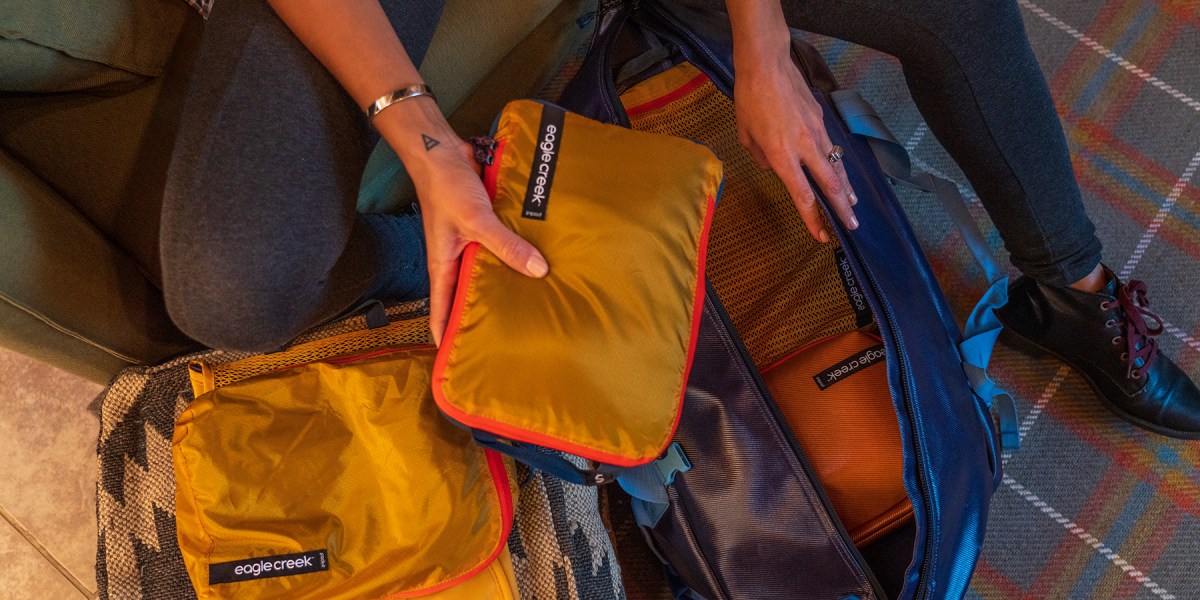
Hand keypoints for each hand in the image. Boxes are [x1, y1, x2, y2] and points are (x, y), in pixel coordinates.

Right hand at [376, 100, 547, 343]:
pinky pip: (500, 244)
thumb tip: (538, 270)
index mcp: (444, 266)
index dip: (446, 336)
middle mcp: (455, 258)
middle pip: (467, 294)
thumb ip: (506, 245)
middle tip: (508, 337)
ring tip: (530, 304)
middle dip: (482, 314)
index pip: (441, 310)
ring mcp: (469, 241)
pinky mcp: (484, 224)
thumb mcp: (477, 221)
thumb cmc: (446, 188)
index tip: (458, 362)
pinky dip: (514, 252)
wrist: (442, 150)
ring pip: (487, 269)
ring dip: (504, 281)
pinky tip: (536, 261)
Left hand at [734, 49, 857, 241]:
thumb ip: (761, 157)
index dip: (813, 218)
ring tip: (853, 204)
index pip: (803, 196)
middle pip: (830, 185)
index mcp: (782, 156)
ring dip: (846, 187)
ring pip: (836, 166)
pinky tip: (840, 171)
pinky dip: (838, 164)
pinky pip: (832, 148)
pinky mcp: (821, 120)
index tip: (822, 235)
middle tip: (852, 226)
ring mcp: (817, 133)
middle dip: (842, 208)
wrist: (767, 65)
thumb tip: (773, 166)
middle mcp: (805, 148)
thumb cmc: (750, 100)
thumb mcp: (746, 136)